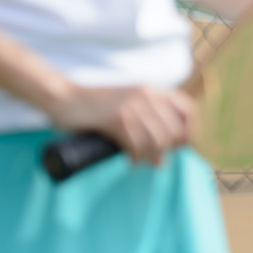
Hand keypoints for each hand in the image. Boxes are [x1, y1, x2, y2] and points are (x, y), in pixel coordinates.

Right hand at [48, 82, 196, 166]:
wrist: (63, 98)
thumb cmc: (93, 108)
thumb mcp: (126, 108)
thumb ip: (146, 126)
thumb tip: (163, 161)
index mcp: (151, 91)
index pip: (188, 110)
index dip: (188, 132)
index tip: (178, 147)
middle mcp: (145, 96)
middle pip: (174, 131)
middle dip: (168, 149)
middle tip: (155, 159)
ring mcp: (131, 106)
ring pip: (157, 140)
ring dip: (151, 156)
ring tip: (141, 161)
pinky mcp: (115, 118)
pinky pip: (137, 145)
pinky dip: (136, 158)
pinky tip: (130, 161)